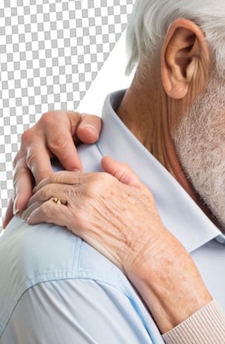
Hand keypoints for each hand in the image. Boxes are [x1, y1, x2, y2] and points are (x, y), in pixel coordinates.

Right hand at [3, 111, 102, 227]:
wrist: (71, 130)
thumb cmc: (84, 129)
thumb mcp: (91, 122)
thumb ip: (91, 126)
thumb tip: (87, 135)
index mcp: (52, 122)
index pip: (59, 142)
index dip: (69, 158)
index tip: (79, 174)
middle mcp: (33, 137)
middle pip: (36, 160)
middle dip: (41, 179)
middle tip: (47, 196)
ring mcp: (24, 154)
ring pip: (22, 175)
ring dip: (22, 193)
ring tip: (24, 210)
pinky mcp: (20, 169)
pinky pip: (16, 188)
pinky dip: (13, 204)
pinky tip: (12, 221)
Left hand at [23, 156, 210, 331]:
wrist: (147, 248)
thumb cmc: (146, 225)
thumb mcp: (141, 191)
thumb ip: (123, 172)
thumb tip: (105, 159)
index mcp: (104, 179)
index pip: (67, 173)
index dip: (52, 181)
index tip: (45, 191)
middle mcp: (92, 187)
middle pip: (52, 181)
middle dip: (37, 190)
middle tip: (30, 200)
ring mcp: (83, 203)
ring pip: (45, 194)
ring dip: (32, 202)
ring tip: (28, 211)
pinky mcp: (77, 220)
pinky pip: (46, 211)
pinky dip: (34, 214)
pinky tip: (32, 220)